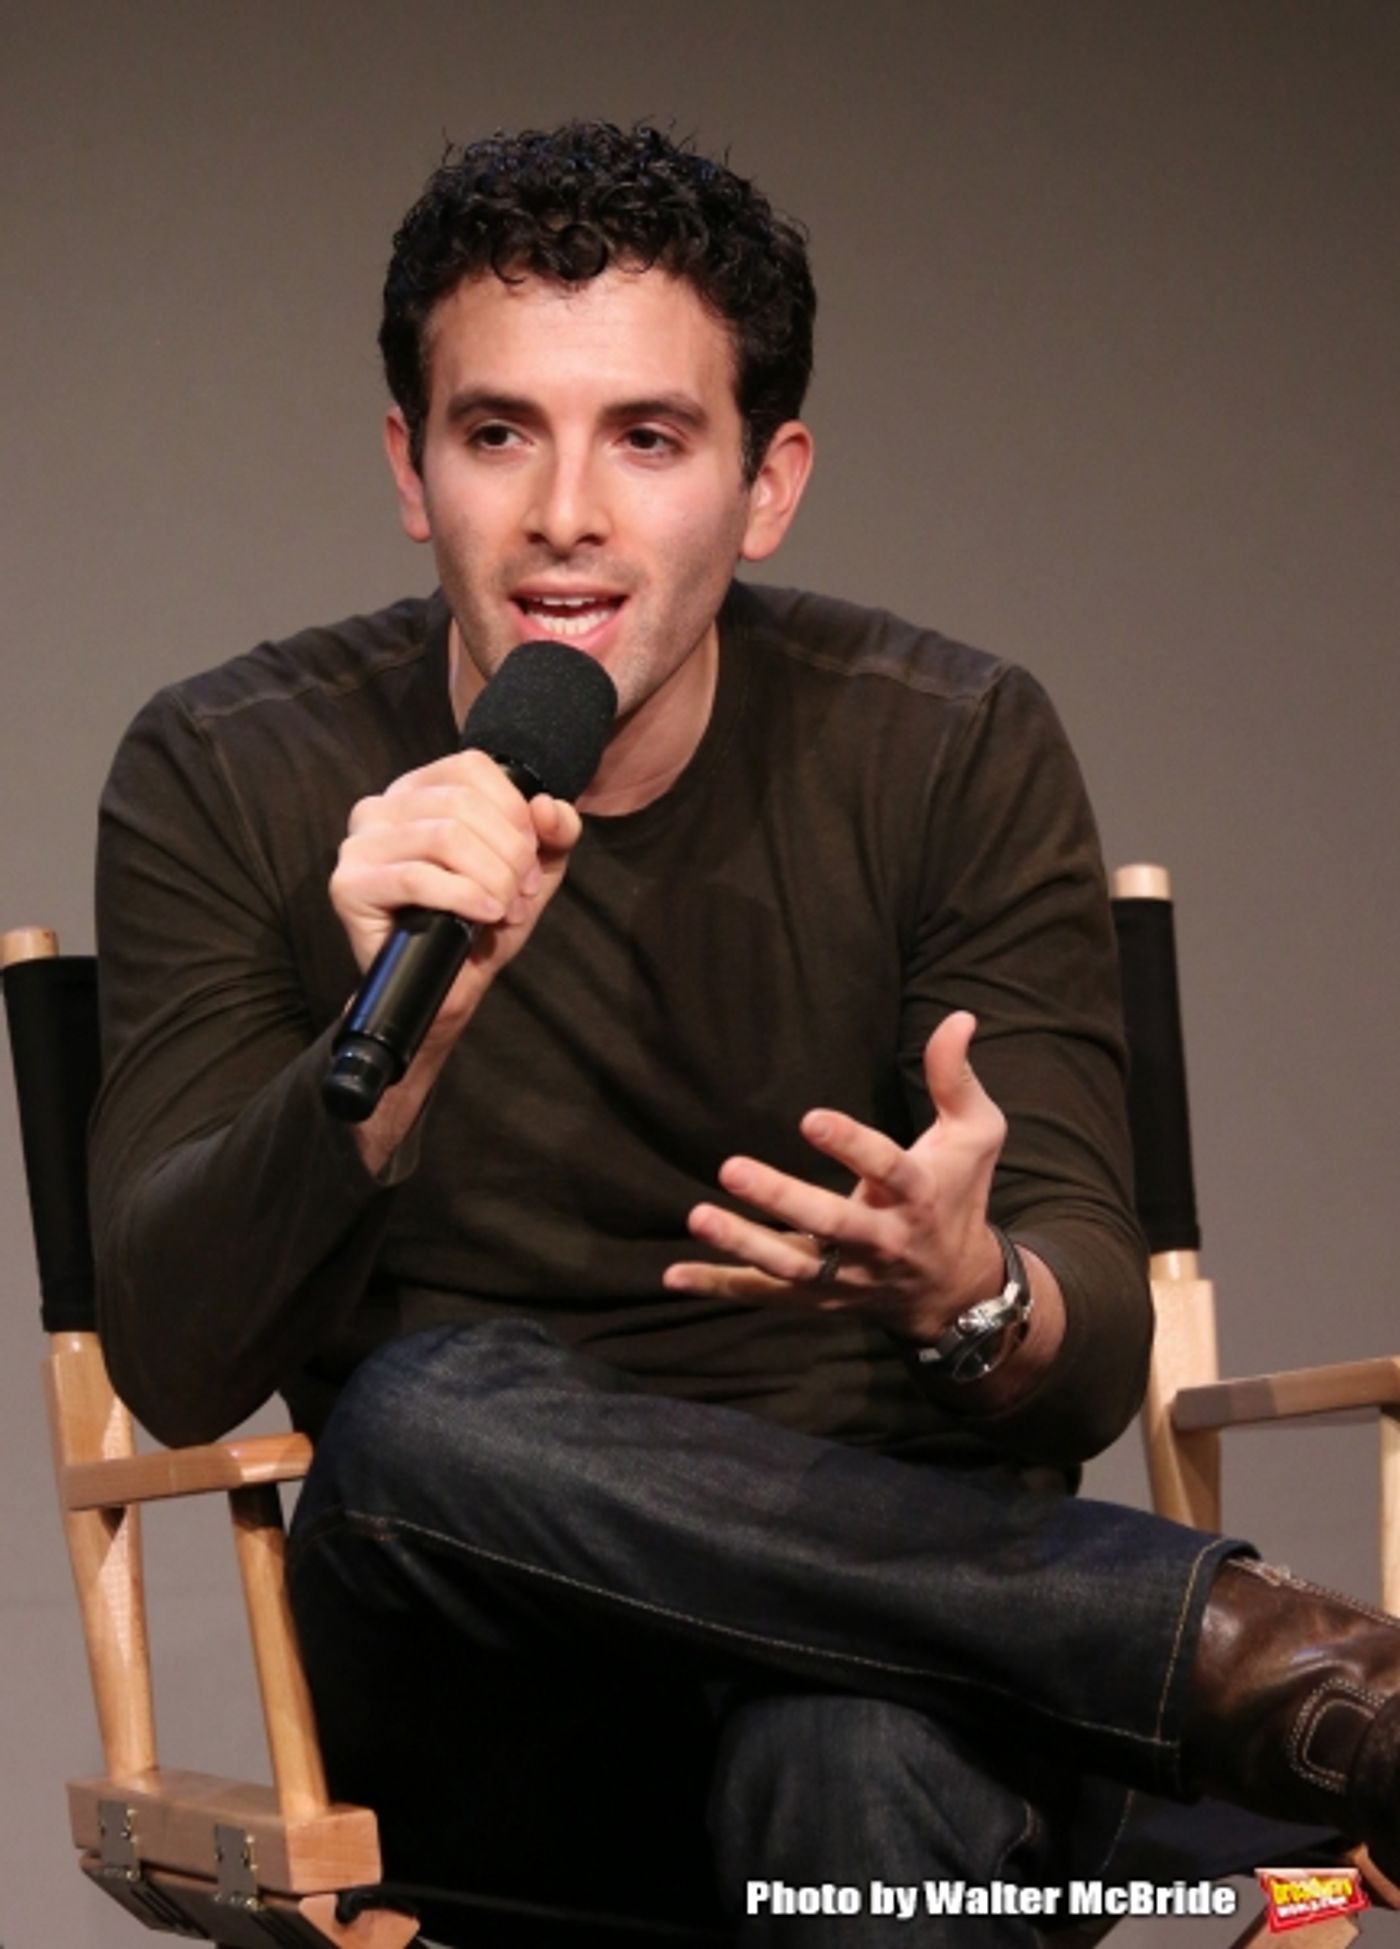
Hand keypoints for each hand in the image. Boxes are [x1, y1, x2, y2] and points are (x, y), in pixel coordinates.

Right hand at [330, 749, 582, 1037]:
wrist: (448, 983)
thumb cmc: (482, 918)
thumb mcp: (533, 869)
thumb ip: (555, 831)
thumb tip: (546, 804)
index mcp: (419, 790)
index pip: (472, 768)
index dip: (513, 810)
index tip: (531, 855)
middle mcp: (381, 807)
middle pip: (462, 804)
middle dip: (509, 852)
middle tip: (522, 892)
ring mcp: (360, 844)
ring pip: (444, 837)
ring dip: (492, 878)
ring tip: (505, 908)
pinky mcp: (349, 885)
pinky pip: (417, 878)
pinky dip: (463, 896)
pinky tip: (484, 915)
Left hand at [664, 1011, 1007, 1341]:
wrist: (954, 1287)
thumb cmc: (957, 1194)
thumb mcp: (974, 1135)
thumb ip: (955, 1079)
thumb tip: (958, 1018)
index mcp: (918, 1195)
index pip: (887, 1170)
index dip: (852, 1146)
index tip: (811, 1119)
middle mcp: (883, 1241)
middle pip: (832, 1226)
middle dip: (783, 1200)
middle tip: (732, 1168)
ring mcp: (849, 1276)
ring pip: (793, 1268)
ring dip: (743, 1246)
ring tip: (697, 1216)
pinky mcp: (820, 1299)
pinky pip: (765, 1296)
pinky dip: (721, 1287)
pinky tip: (673, 1275)